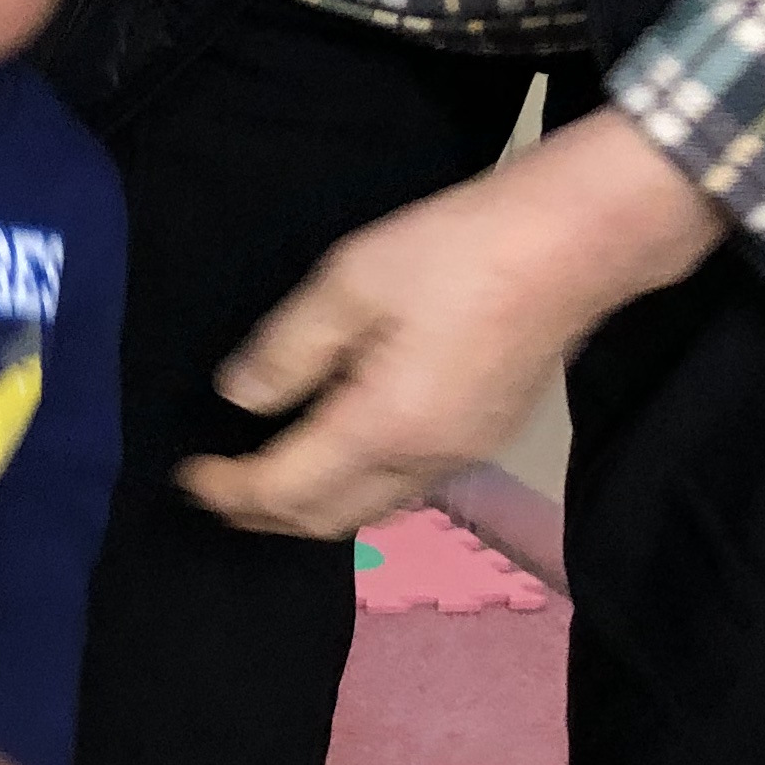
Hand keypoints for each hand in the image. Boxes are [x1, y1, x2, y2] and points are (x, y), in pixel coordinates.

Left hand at [179, 107, 725, 540]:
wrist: (577, 242)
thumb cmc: (462, 249)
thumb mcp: (353, 279)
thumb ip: (290, 348)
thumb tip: (239, 399)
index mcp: (383, 427)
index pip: (286, 490)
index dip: (229, 491)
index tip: (187, 477)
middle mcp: (423, 462)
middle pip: (326, 522)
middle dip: (262, 516)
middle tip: (214, 491)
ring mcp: (460, 456)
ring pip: (368, 512)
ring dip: (309, 509)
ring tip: (263, 480)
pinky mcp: (483, 438)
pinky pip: (401, 489)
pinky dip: (352, 488)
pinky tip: (334, 455)